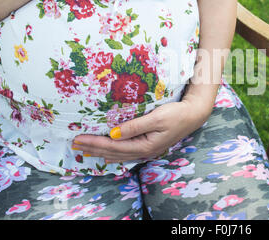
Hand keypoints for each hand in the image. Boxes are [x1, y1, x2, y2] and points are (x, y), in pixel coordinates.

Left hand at [71, 99, 210, 162]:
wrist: (194, 114)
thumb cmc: (177, 113)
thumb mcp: (156, 118)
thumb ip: (135, 126)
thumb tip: (113, 134)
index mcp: (144, 145)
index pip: (114, 146)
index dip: (95, 143)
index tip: (78, 139)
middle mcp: (144, 151)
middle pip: (114, 153)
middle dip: (93, 149)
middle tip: (75, 146)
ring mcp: (147, 150)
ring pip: (119, 154)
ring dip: (101, 152)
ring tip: (85, 151)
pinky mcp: (149, 145)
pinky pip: (126, 152)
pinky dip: (113, 153)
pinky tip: (107, 155)